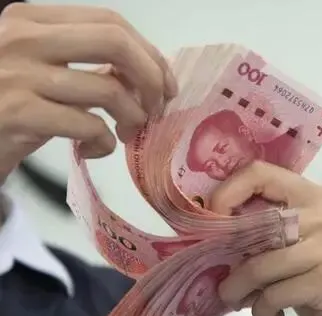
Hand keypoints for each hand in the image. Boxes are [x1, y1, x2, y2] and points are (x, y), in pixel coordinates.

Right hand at [0, 3, 176, 181]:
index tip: (165, 85)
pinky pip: (89, 126)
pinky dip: (104, 143)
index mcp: (32, 19)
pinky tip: (93, 148)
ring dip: (133, 119)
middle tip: (155, 109)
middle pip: (115, 44)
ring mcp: (19, 75)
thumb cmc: (11, 103)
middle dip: (150, 79)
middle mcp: (23, 39)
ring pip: (109, 90)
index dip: (150, 55)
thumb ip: (86, 63)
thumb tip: (151, 75)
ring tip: (125, 134)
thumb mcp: (44, 70)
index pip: (110, 23)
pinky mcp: (19, 114)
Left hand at [212, 161, 321, 315]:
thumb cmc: (315, 283)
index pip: (260, 173)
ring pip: (260, 265)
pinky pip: (276, 294)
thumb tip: (206, 232)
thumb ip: (263, 231)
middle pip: (254, 224)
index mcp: (314, 196)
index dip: (226, 194)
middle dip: (228, 255)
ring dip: (238, 290)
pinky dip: (263, 310)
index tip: (210, 224)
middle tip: (221, 279)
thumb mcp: (292, 247)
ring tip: (238, 301)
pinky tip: (271, 314)